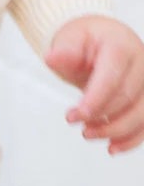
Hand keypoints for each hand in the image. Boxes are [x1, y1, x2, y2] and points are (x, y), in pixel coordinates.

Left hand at [45, 15, 143, 153]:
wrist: (100, 40)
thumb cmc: (85, 41)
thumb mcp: (70, 39)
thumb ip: (64, 51)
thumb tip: (50, 59)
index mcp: (120, 43)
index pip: (112, 76)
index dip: (95, 99)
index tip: (76, 115)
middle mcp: (140, 62)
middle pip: (126, 97)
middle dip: (99, 115)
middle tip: (72, 119)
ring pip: (141, 114)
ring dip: (114, 130)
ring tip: (87, 133)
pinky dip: (130, 139)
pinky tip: (111, 146)